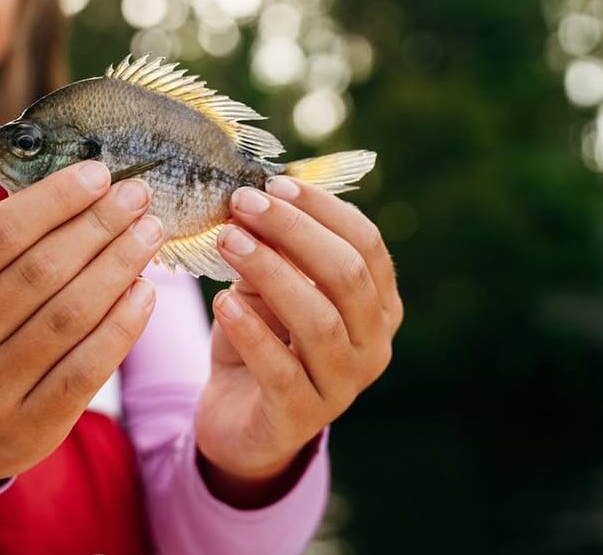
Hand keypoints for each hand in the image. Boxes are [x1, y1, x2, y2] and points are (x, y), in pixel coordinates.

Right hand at [0, 161, 163, 484]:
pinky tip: (144, 291)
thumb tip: (82, 189)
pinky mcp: (29, 428)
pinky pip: (88, 367)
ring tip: (148, 233)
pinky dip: (122, 324)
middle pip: (40, 271)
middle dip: (97, 225)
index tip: (98, 174)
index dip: (54, 199)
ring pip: (70, 316)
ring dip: (119, 266)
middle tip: (136, 196)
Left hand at [194, 176, 401, 489]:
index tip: (274, 184)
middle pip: (347, 276)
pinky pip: (281, 370)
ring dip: (270, 272)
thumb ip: (275, 248)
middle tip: (243, 204)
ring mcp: (343, 386)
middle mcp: (373, 345)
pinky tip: (224, 301)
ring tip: (228, 242)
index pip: (366, 244)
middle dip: (293, 232)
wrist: (238, 416)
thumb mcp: (270, 286)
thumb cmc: (263, 337)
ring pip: (318, 321)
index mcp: (378, 304)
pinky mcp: (301, 417)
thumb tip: (257, 193)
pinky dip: (252, 331)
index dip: (323, 209)